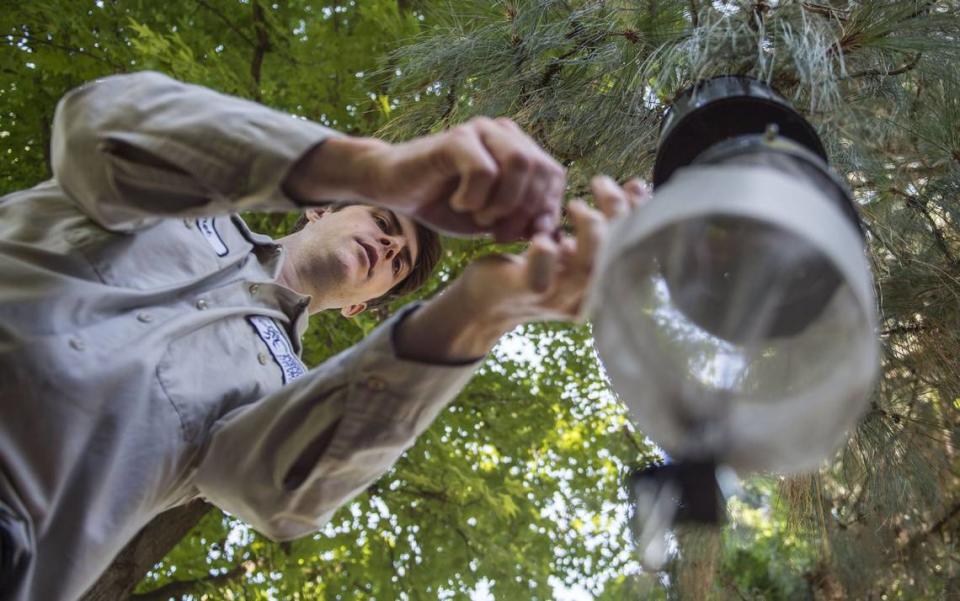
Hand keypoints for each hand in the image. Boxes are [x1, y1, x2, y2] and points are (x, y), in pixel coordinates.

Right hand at [286, 117, 565, 240]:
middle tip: (498, 234)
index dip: (545, 211)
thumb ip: (523, 223)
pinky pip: (484, 169)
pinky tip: (458, 204)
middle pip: (541, 169)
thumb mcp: (491, 221)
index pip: (554, 176)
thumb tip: (554, 236)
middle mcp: (504, 133)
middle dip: (525, 212)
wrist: (394, 188)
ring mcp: (481, 130)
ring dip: (504, 202)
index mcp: (519, 148)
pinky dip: (475, 198)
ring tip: (481, 218)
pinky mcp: (455, 138)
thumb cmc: (445, 204)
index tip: (521, 236)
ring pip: (520, 163)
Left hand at [460, 175, 651, 327]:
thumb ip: (597, 228)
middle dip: (617, 214)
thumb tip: (632, 188)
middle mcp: (584, 295)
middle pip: (616, 256)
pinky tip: (543, 237)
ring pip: (586, 269)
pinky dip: (545, 255)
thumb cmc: (531, 266)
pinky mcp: (526, 293)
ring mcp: (556, 298)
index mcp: (600, 284)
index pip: (632, 249)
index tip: (634, 184)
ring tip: (575, 205)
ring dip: (588, 231)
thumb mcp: (571, 245)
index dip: (640, 215)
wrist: (483, 300)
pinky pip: (541, 277)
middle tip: (600, 183)